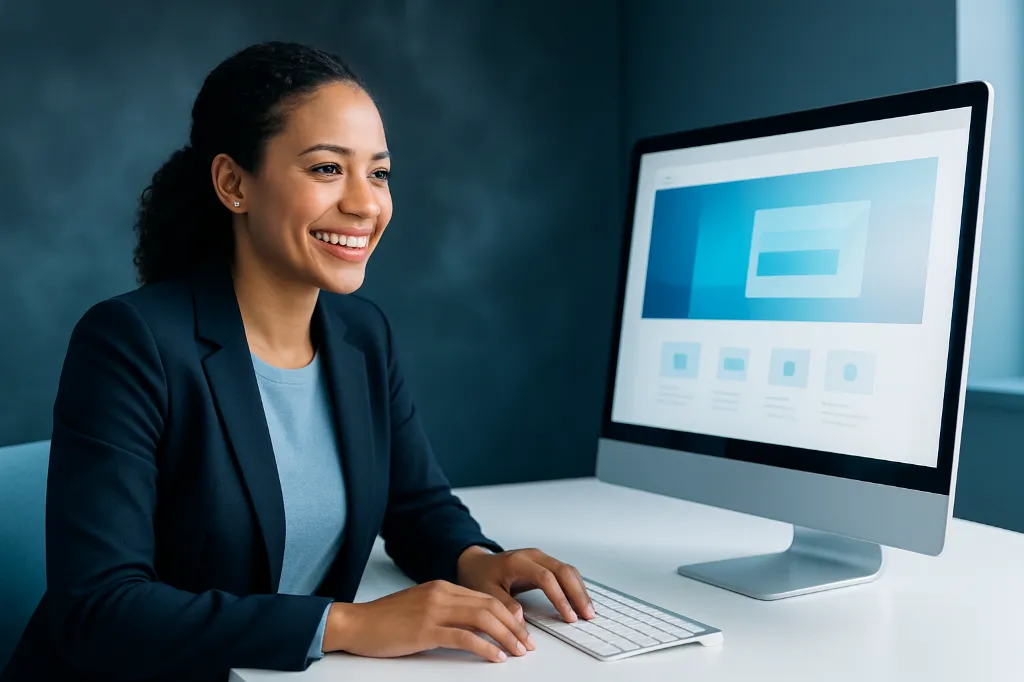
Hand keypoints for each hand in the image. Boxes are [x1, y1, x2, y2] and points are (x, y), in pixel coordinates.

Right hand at [323, 580, 532, 662]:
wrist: (356, 623)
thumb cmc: (385, 620)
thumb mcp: (421, 605)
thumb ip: (446, 609)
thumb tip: (474, 624)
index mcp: (442, 586)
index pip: (486, 597)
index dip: (508, 615)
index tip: (520, 630)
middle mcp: (441, 594)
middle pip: (490, 606)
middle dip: (513, 627)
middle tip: (526, 644)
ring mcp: (433, 611)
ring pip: (482, 618)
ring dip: (505, 637)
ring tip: (517, 652)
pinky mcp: (425, 630)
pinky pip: (463, 637)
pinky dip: (484, 647)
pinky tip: (495, 656)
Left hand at [456, 546, 594, 623]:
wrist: (477, 563)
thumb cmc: (481, 576)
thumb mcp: (486, 592)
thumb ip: (504, 605)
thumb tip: (520, 622)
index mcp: (518, 561)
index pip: (546, 578)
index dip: (560, 598)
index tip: (569, 616)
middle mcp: (533, 556)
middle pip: (563, 571)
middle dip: (578, 594)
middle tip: (588, 615)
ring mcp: (540, 558)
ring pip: (568, 571)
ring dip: (580, 590)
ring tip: (588, 611)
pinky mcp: (544, 563)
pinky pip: (565, 573)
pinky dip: (575, 587)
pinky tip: (580, 601)